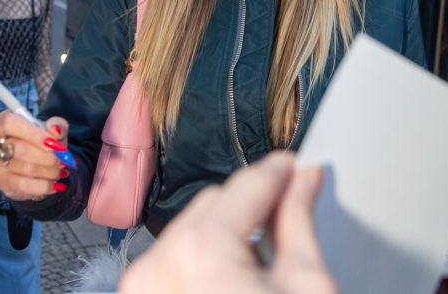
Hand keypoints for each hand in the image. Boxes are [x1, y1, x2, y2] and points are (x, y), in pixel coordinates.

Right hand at [0, 111, 69, 200]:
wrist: (36, 162)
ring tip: (59, 170)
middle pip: (19, 148)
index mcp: (4, 121)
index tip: (53, 143)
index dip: (32, 134)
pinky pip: (22, 185)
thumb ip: (58, 126)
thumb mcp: (53, 130)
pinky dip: (42, 186)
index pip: (10, 124)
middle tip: (62, 160)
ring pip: (24, 167)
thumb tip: (55, 130)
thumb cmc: (43, 141)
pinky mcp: (0, 181)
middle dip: (47, 156)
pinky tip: (53, 184)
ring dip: (48, 171)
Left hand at [119, 151, 336, 293]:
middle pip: (215, 202)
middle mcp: (160, 263)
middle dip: (250, 204)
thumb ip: (299, 221)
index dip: (279, 171)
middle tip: (286, 212)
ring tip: (260, 259)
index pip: (248, 184)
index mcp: (203, 251)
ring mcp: (142, 287)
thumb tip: (304, 178)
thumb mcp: (305, 287)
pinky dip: (202, 257)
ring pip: (191, 227)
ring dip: (226, 230)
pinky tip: (232, 280)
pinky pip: (173, 258)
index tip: (297, 167)